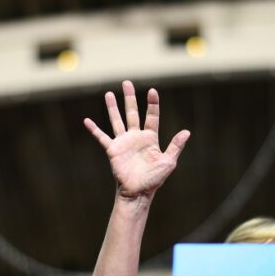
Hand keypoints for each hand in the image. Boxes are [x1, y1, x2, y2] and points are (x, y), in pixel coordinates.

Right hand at [84, 81, 190, 198]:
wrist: (138, 192)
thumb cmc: (154, 179)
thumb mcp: (168, 162)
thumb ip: (175, 146)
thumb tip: (187, 132)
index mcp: (150, 138)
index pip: (152, 116)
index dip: (152, 103)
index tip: (152, 90)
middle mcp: (136, 137)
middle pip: (132, 112)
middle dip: (130, 98)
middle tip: (127, 83)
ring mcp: (123, 142)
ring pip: (117, 120)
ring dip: (112, 107)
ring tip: (109, 94)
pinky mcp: (113, 150)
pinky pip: (102, 137)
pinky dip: (94, 129)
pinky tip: (87, 121)